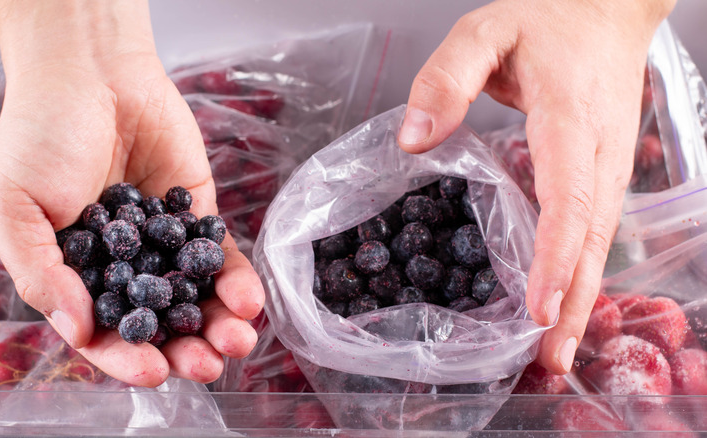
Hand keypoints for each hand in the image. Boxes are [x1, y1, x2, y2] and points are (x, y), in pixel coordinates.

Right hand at [0, 0, 263, 385]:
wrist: (93, 72)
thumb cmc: (41, 136)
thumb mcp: (14, 207)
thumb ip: (41, 273)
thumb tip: (80, 331)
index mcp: (73, 276)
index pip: (102, 332)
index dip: (126, 357)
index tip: (153, 372)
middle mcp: (122, 268)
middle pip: (157, 324)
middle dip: (184, 350)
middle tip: (209, 365)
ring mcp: (163, 246)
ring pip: (193, 299)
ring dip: (218, 325)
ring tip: (238, 342)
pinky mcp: (197, 218)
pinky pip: (219, 258)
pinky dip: (235, 281)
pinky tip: (249, 301)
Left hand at [398, 0, 674, 373]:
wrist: (605, 8)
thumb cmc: (543, 19)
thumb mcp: (485, 30)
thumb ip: (445, 78)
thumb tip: (414, 140)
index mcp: (571, 122)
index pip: (568, 200)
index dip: (553, 258)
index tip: (537, 309)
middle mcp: (600, 155)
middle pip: (591, 241)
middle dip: (571, 305)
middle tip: (545, 362)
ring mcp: (608, 168)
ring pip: (598, 245)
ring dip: (579, 302)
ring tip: (552, 356)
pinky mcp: (603, 175)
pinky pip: (593, 233)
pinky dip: (577, 276)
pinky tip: (558, 308)